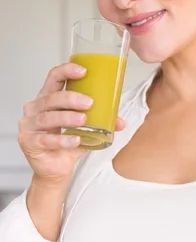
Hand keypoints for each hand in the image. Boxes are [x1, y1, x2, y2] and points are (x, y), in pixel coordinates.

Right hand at [18, 62, 125, 185]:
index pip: (53, 78)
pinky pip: (46, 140)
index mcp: (47, 99)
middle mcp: (34, 109)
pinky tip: (75, 140)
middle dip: (71, 98)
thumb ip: (102, 123)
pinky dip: (62, 140)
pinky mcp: (29, 142)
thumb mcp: (87, 131)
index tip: (83, 71)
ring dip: (67, 118)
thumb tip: (121, 122)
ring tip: (84, 120)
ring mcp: (29, 126)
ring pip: (47, 118)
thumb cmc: (67, 145)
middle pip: (51, 98)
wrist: (56, 170)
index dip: (66, 71)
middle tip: (89, 103)